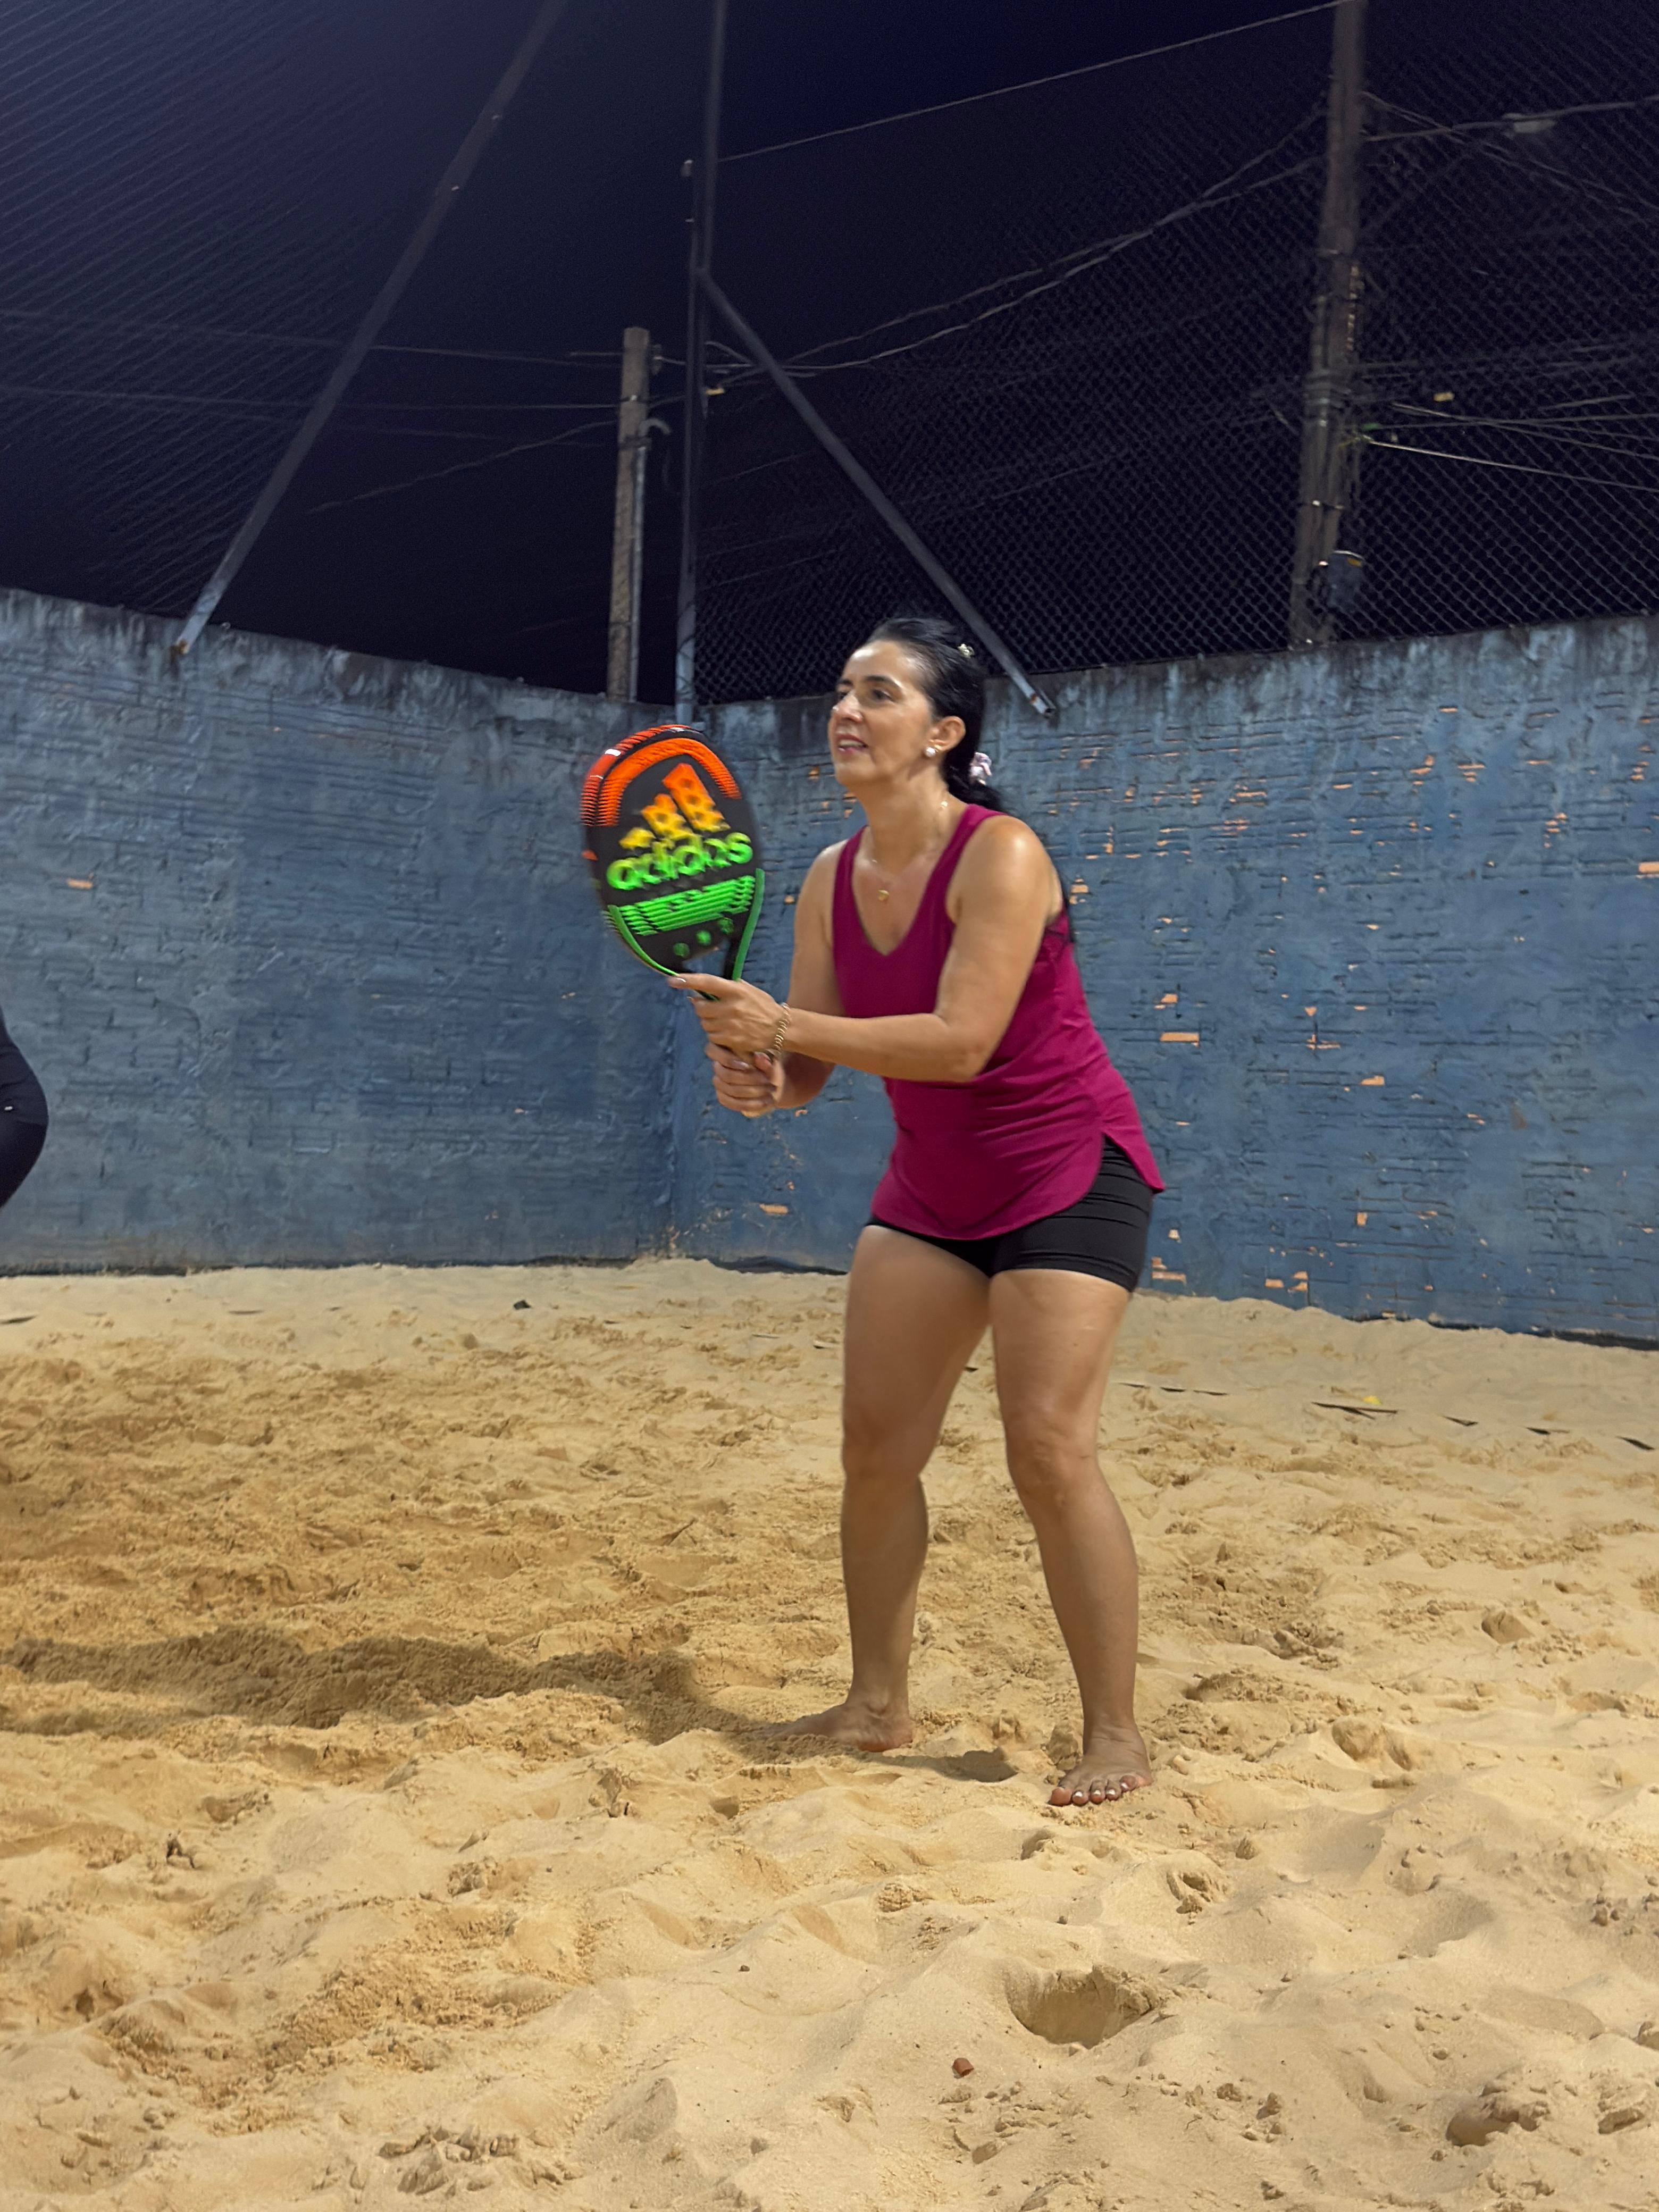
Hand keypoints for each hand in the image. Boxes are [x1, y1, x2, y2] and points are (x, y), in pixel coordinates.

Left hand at [668, 972, 783, 1056]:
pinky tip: (727, 1032)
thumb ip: (726, 989)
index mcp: (735, 990)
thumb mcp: (748, 990)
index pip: (708, 983)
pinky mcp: (731, 1039)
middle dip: (702, 1008)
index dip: (689, 981)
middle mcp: (731, 1006)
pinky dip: (716, 1034)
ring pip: (704, 1023)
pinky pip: (712, 1036)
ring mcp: (730, 1024)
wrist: (780, 1028)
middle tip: (713, 1009)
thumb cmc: (763, 1007)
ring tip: (724, 1021)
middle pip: (700, 1007)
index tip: (673, 980)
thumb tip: (700, 991)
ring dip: (709, 1022)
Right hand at [707, 1041, 784, 1118]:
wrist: (770, 1083)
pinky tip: (765, 1102)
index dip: (730, 1060)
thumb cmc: (767, 1067)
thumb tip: (759, 1057)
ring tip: (771, 1091)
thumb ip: (764, 1061)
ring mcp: (719, 1084)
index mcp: (725, 1051)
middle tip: (769, 1081)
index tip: (750, 1066)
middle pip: (727, 1075)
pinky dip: (751, 1104)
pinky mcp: (723, 1098)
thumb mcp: (769, 1063)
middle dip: (750, 1079)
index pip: (716, 1053)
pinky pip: (733, 1103)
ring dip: (753, 1092)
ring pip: (731, 1090)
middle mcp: (718, 1067)